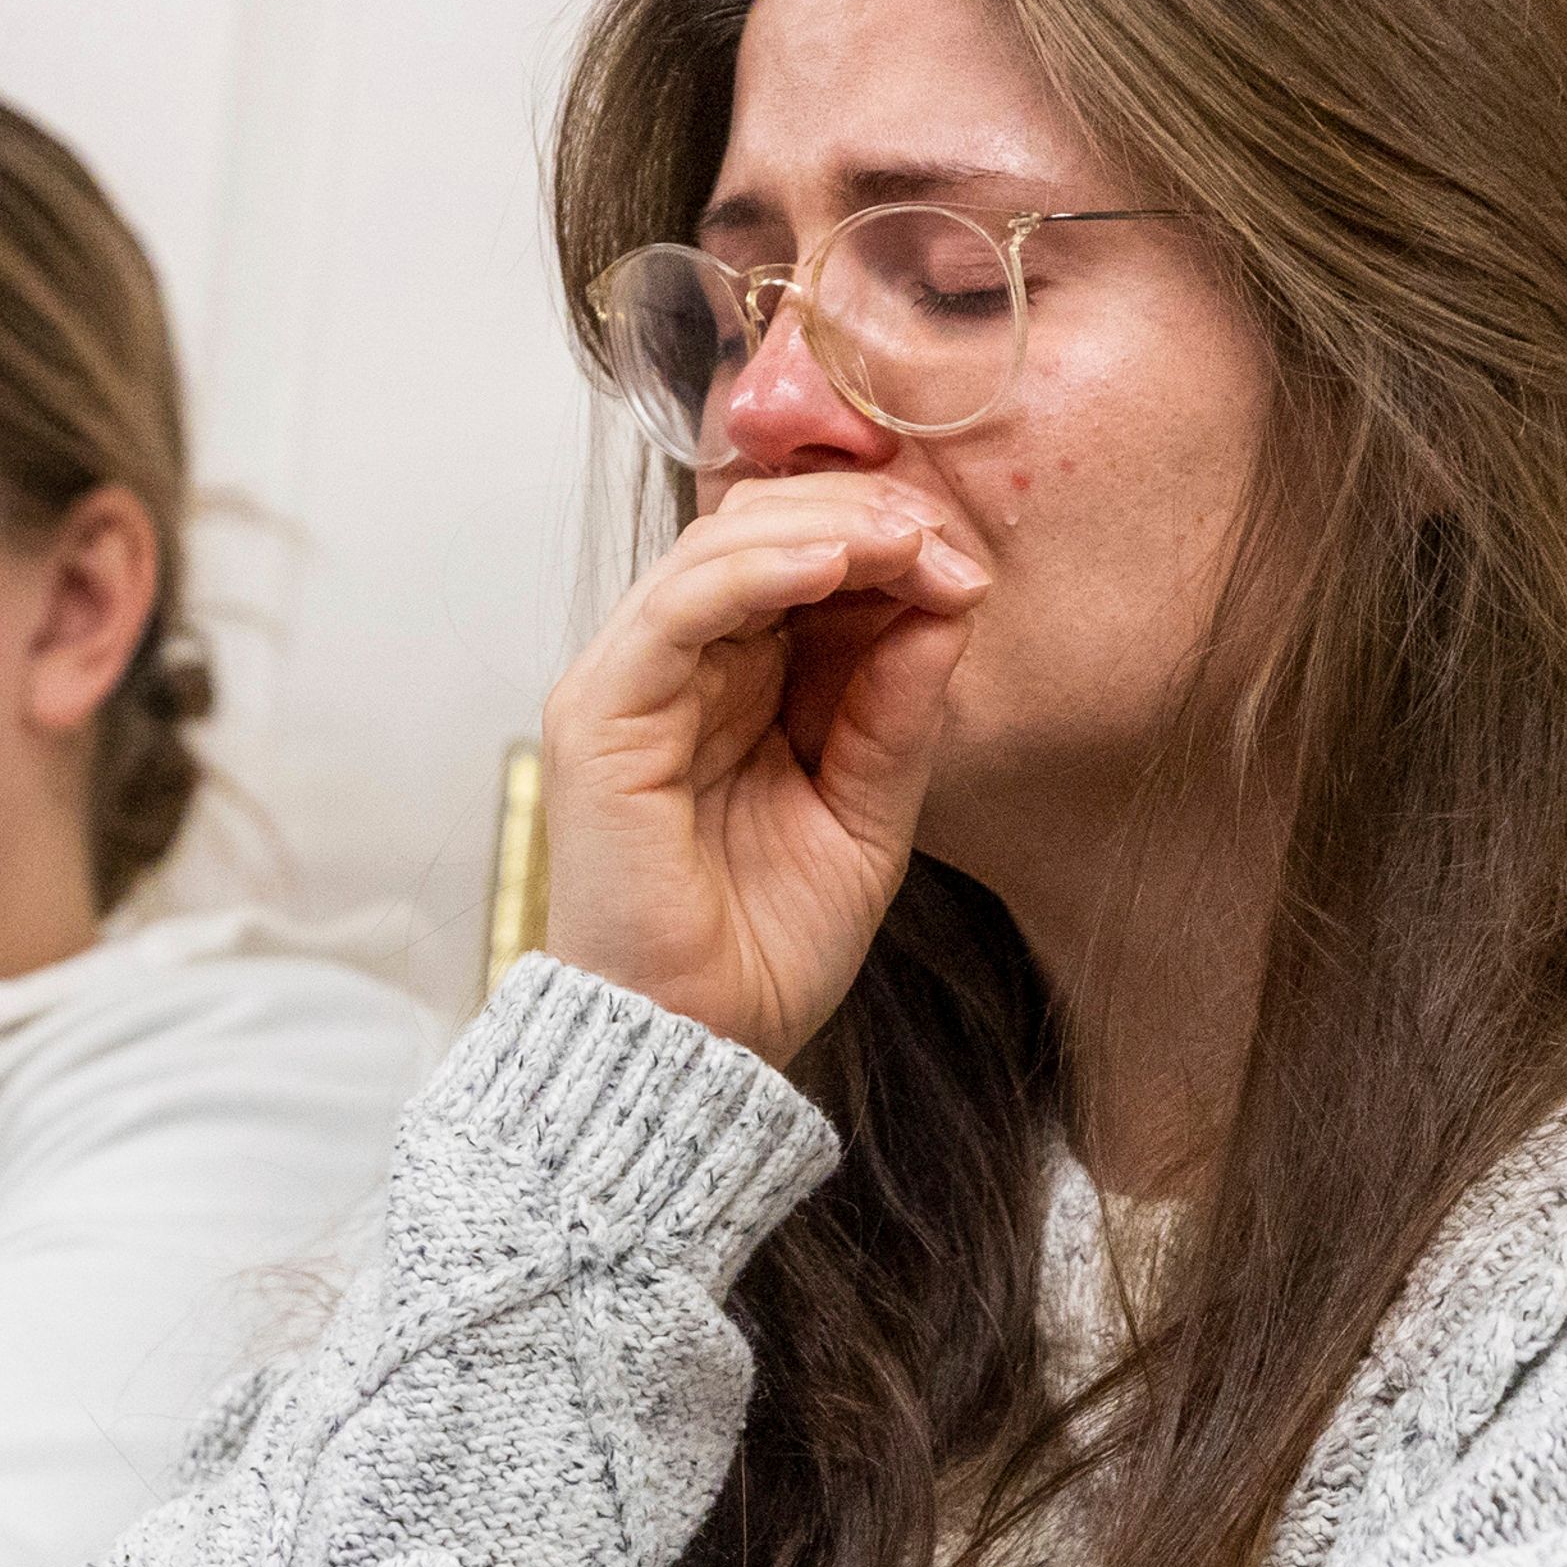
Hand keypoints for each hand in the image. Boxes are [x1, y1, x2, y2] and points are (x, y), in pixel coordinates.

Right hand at [539, 476, 987, 1068]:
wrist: (697, 1046)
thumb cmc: (765, 949)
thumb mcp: (865, 812)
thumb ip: (896, 712)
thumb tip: (949, 603)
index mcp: (729, 687)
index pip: (794, 564)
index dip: (882, 546)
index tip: (966, 569)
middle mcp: (672, 672)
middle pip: (755, 533)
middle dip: (860, 519)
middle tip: (943, 542)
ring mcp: (627, 686)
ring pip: (714, 549)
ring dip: (822, 529)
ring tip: (905, 540)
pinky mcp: (600, 716)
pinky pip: (675, 610)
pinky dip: (755, 571)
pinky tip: (833, 565)